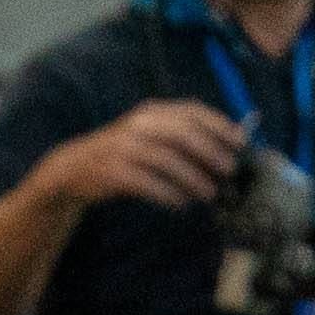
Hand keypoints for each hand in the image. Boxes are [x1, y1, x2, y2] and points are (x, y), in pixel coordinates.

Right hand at [36, 100, 242, 212]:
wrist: (74, 167)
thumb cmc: (125, 153)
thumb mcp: (151, 135)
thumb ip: (183, 138)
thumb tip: (228, 151)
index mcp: (151, 112)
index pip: (190, 111)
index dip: (219, 124)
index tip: (240, 142)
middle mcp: (137, 125)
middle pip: (181, 133)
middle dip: (210, 151)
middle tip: (229, 170)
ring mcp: (123, 147)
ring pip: (166, 159)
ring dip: (192, 178)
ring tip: (209, 194)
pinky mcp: (112, 171)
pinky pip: (146, 182)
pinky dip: (168, 194)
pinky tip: (180, 204)